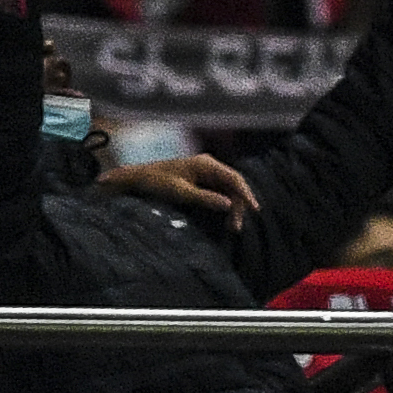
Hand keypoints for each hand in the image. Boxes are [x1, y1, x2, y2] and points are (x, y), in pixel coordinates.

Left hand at [96, 154, 258, 231]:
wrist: (138, 179)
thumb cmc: (156, 183)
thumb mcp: (180, 193)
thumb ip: (205, 198)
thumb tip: (228, 205)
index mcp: (206, 164)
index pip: (234, 178)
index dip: (246, 194)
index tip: (254, 209)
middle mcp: (209, 166)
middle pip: (233, 185)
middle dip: (238, 205)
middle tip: (236, 227)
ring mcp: (205, 173)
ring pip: (227, 190)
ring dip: (232, 207)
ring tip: (232, 227)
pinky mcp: (201, 182)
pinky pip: (219, 193)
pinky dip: (223, 205)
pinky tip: (225, 218)